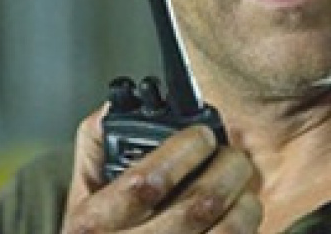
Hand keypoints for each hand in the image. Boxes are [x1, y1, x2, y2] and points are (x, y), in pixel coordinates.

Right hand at [61, 108, 261, 232]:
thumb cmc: (99, 231)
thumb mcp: (84, 193)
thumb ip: (97, 145)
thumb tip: (113, 108)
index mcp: (93, 224)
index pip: (143, 183)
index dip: (182, 151)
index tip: (201, 135)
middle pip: (196, 207)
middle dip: (226, 169)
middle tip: (232, 155)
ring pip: (225, 233)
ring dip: (244, 202)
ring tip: (242, 186)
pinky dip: (246, 228)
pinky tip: (240, 216)